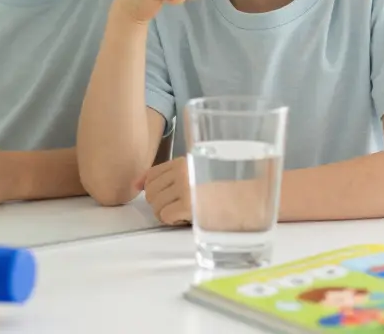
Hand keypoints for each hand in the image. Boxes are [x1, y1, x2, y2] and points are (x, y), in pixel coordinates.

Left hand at [140, 157, 276, 230]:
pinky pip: (164, 216)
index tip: (165, 197)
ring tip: (184, 212)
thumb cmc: (221, 190)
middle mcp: (181, 172)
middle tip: (178, 207)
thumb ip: (168, 176)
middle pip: (150, 193)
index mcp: (182, 162)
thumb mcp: (194, 175)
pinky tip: (187, 218)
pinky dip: (173, 221)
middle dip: (160, 204)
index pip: (151, 175)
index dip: (153, 190)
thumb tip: (136, 183)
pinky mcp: (188, 204)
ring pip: (155, 206)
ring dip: (166, 214)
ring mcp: (184, 187)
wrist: (247, 200)